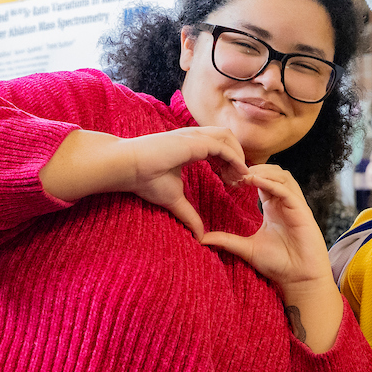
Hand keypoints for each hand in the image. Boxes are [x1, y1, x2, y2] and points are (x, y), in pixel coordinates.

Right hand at [40, 126, 249, 239]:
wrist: (129, 167)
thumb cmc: (145, 179)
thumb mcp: (174, 199)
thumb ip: (189, 215)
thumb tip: (200, 236)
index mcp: (189, 146)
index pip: (217, 147)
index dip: (228, 162)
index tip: (232, 182)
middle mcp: (193, 137)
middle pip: (226, 139)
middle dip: (237, 156)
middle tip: (241, 180)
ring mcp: (194, 136)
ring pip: (227, 138)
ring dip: (238, 154)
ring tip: (242, 176)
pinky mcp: (194, 141)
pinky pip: (222, 147)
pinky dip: (234, 158)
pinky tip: (240, 173)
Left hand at [201, 164, 343, 352]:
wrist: (298, 279)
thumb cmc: (278, 264)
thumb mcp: (247, 248)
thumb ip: (227, 240)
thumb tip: (201, 238)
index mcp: (273, 207)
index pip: (262, 181)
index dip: (247, 175)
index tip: (228, 176)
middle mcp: (285, 202)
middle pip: (274, 172)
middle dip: (256, 168)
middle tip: (236, 170)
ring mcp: (295, 205)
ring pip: (282, 176)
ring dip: (264, 171)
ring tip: (245, 174)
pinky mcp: (302, 211)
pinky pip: (287, 191)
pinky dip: (272, 184)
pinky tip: (256, 182)